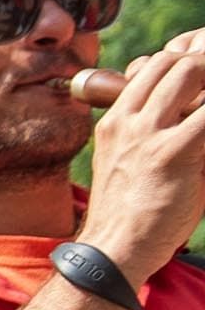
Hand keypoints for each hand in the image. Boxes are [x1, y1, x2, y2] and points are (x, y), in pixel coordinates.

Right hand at [82, 29, 204, 285]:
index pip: (150, 67)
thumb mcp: (123, 164)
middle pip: (173, 62)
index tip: (204, 72)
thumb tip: (187, 120)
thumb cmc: (126, 214)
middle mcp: (128, 119)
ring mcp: (150, 133)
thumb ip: (148, 136)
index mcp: (114, 120)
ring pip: (192, 71)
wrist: (113, 250)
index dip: (183, 60)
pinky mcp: (175, 152)